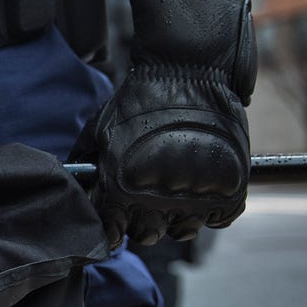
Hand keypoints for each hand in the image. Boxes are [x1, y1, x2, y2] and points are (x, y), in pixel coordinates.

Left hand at [75, 0, 252, 245]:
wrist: (186, 69)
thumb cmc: (138, 98)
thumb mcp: (100, 128)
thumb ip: (86, 162)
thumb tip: (76, 190)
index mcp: (123, 188)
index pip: (112, 234)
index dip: (111, 230)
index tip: (115, 224)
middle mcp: (160, 199)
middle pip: (147, 236)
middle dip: (141, 224)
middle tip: (144, 203)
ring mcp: (198, 195)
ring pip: (183, 232)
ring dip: (176, 220)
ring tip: (173, 196)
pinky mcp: (230, 187)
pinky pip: (220, 219)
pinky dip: (212, 211)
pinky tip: (201, 190)